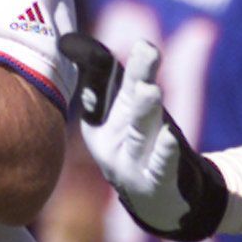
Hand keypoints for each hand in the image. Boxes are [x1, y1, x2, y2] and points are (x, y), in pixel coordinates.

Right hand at [58, 32, 227, 241]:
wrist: (155, 201)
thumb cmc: (137, 145)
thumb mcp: (122, 111)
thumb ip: (105, 77)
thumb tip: (71, 40)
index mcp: (99, 122)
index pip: (102, 88)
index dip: (107, 65)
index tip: (126, 41)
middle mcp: (111, 142)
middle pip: (126, 104)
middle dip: (136, 76)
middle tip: (147, 50)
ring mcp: (131, 165)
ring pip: (140, 134)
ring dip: (146, 112)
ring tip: (151, 90)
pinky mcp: (154, 185)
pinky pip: (159, 167)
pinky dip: (164, 153)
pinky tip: (170, 137)